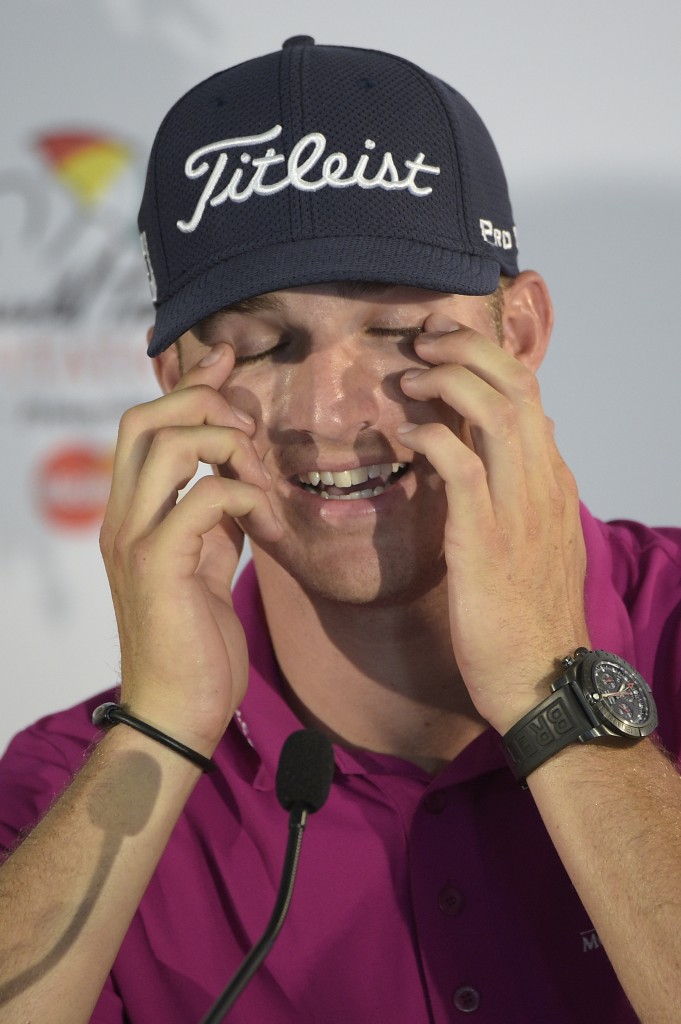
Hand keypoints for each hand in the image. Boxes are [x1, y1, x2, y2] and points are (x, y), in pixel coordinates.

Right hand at [99, 344, 282, 753]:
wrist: (181, 709)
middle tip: (248, 419)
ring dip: (227, 445)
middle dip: (203, 400)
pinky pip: (203, 497)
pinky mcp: (158, 565)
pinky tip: (267, 519)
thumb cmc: (198, 639)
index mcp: (132, 513)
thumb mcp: (207, 561)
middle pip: (145, 418)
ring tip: (260, 474)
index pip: (145, 425)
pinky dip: (244, 494)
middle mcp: (121, 518)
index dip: (186, 386)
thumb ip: (212, 514)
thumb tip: (235, 474)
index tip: (226, 361)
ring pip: (169, 445)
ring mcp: (134, 539)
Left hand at [397, 314, 588, 733]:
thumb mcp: (540, 538)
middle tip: (425, 338)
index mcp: (552, 480)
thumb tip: (529, 438)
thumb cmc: (529, 614)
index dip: (487, 355)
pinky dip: (432, 438)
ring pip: (495, 413)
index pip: (529, 395)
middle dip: (468, 347)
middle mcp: (542, 484)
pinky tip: (405, 434)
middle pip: (517, 386)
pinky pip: (462, 469)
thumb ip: (532, 486)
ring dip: (449, 381)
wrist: (543, 678)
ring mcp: (518, 510)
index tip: (446, 341)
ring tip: (412, 375)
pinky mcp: (486, 541)